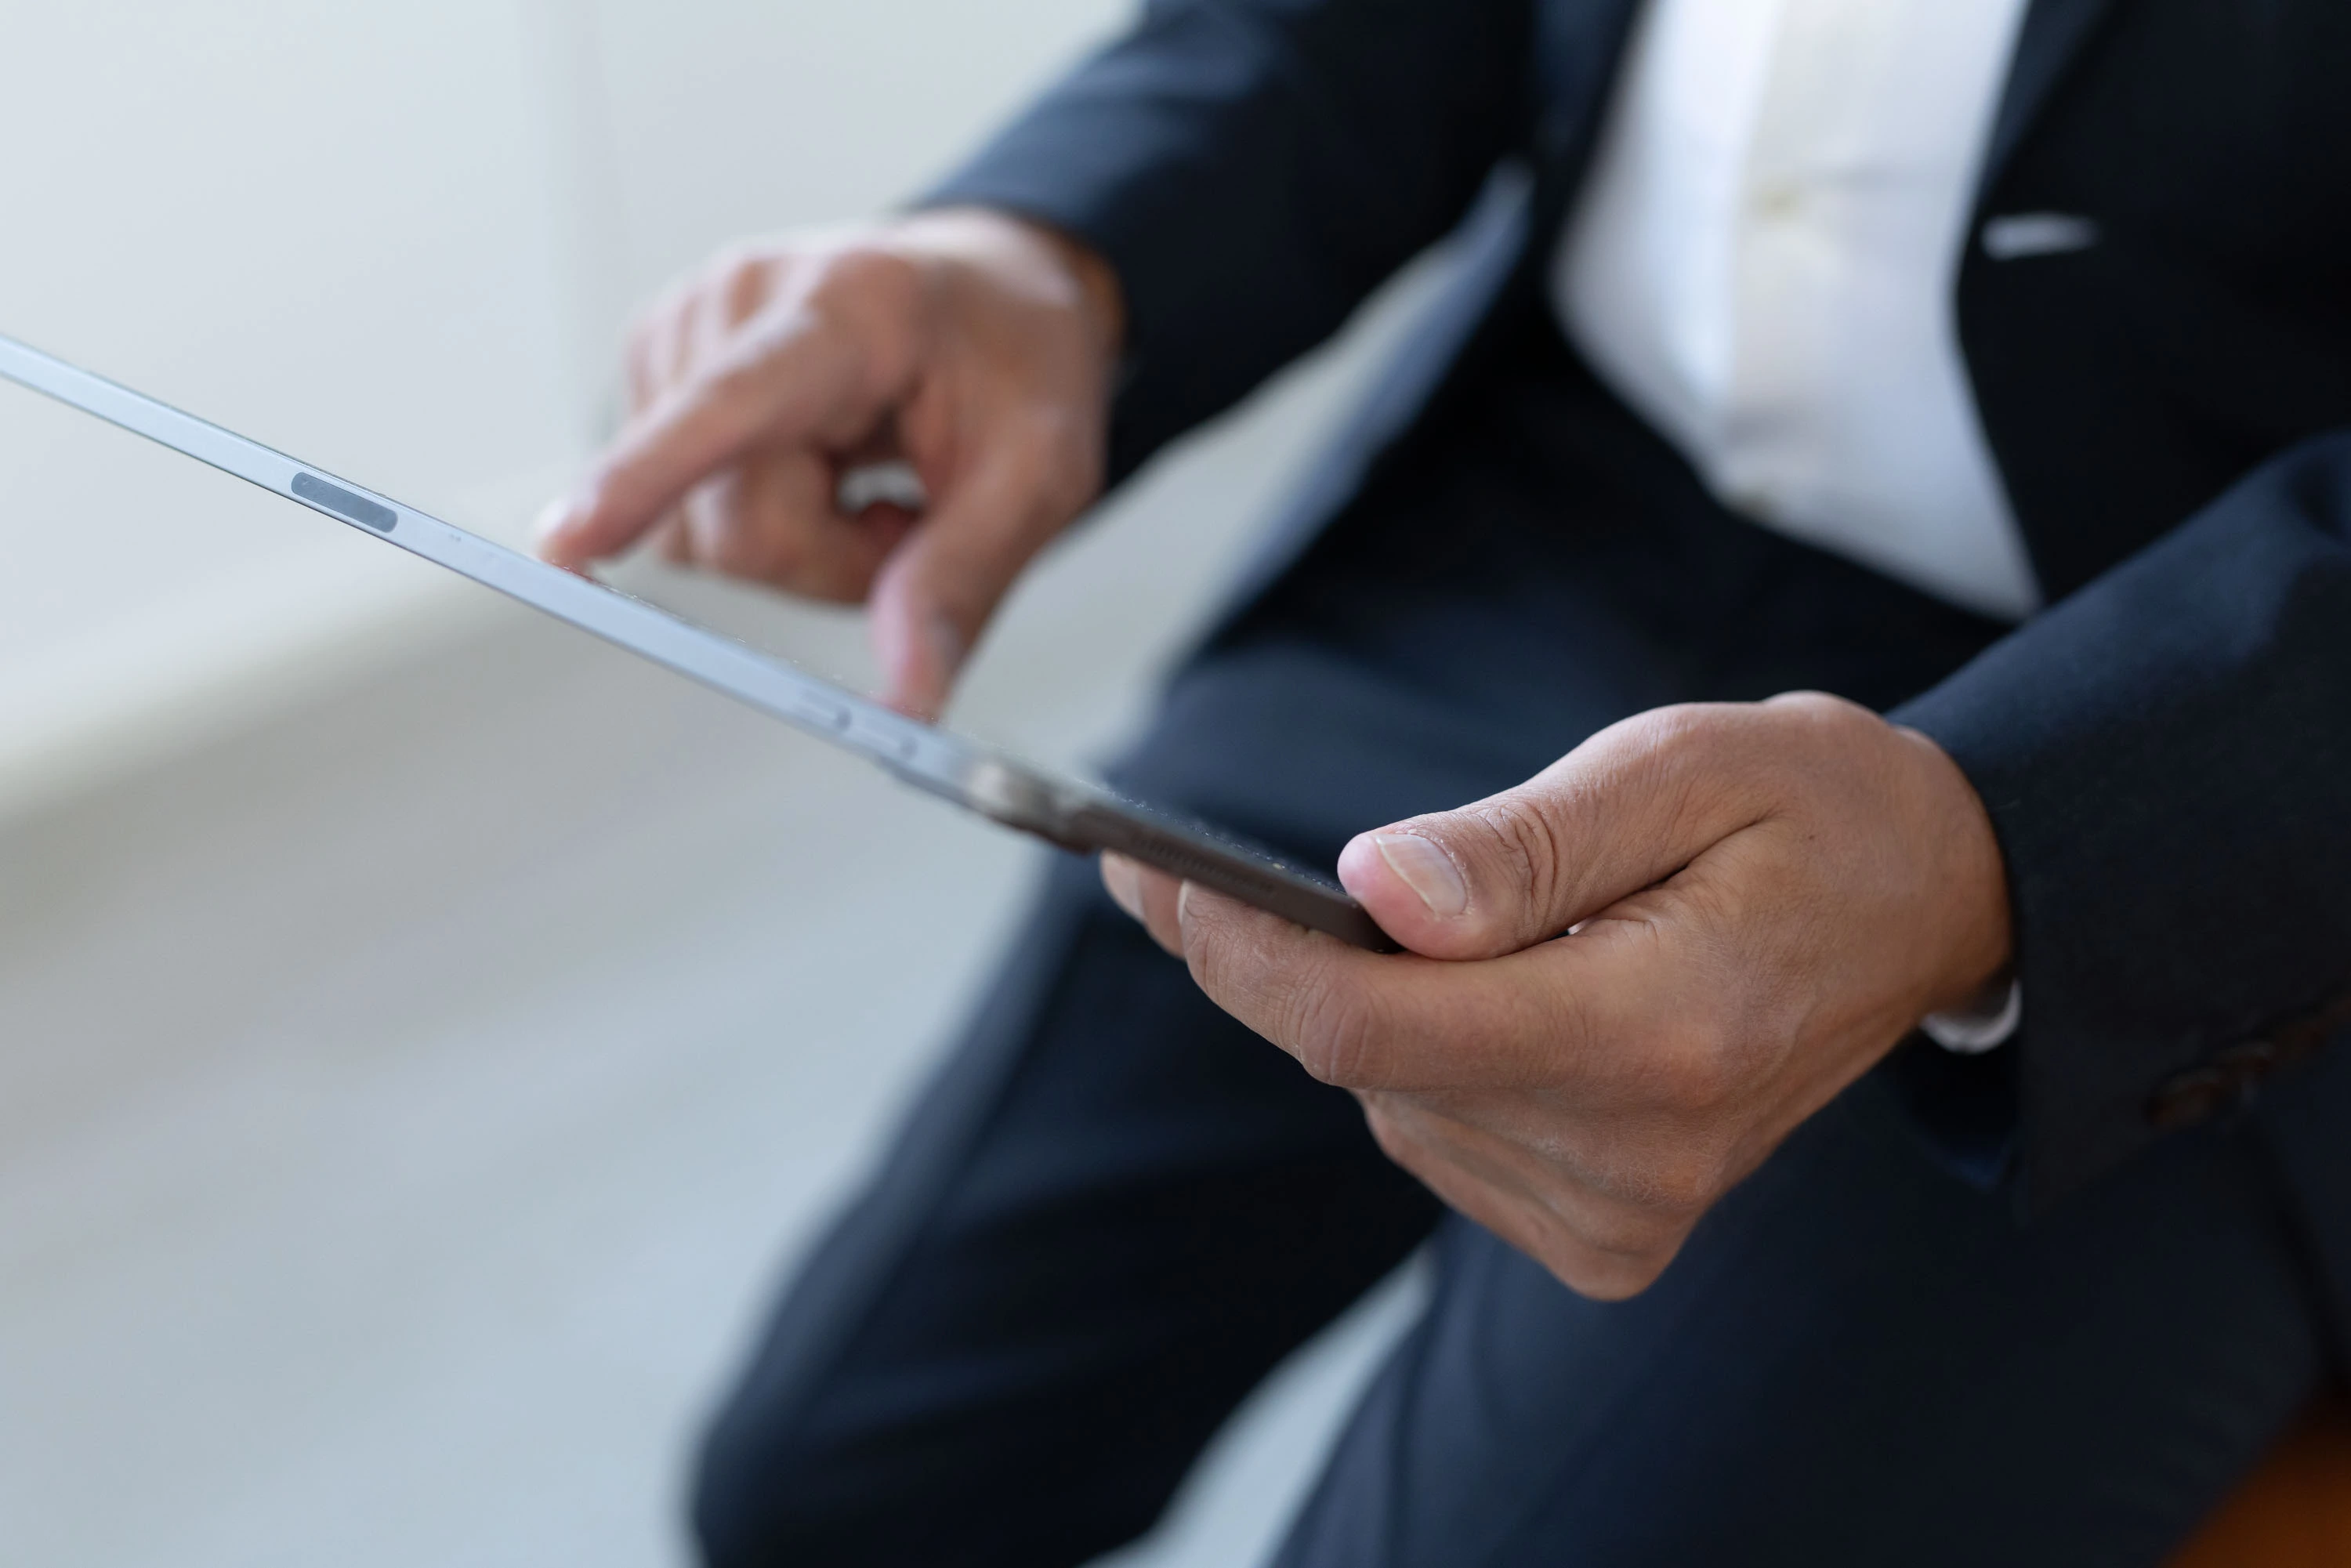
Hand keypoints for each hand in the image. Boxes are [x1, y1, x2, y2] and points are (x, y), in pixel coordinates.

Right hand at [535, 208, 1123, 718]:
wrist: (990, 290)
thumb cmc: (1016, 362)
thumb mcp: (1041, 473)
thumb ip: (964, 580)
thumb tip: (908, 696)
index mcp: (846, 306)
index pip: (732, 406)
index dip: (645, 480)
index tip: (569, 543)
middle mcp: (736, 305)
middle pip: (735, 529)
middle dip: (827, 563)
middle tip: (904, 515)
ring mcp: (681, 338)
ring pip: (702, 540)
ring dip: (798, 550)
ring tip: (864, 481)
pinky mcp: (655, 379)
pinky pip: (688, 525)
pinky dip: (765, 528)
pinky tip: (818, 474)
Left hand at [1102, 693, 2012, 1298]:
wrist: (1928, 903)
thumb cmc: (1807, 808)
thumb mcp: (1679, 765)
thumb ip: (1523, 843)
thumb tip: (1368, 894)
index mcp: (1662, 1033)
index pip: (1381, 1030)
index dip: (1245, 957)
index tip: (1152, 877)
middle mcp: (1638, 1158)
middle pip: (1368, 1068)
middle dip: (1272, 963)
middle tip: (1180, 870)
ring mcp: (1624, 1214)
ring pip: (1388, 1100)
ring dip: (1363, 1004)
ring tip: (1420, 916)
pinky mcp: (1606, 1237)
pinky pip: (1436, 1134)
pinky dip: (1420, 1055)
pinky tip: (1483, 989)